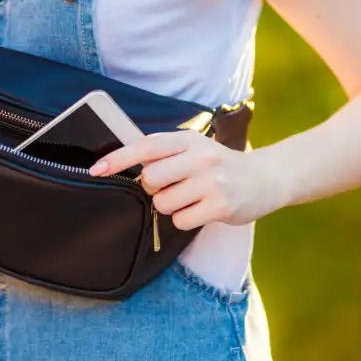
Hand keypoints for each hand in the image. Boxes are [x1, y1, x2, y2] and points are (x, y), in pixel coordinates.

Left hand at [89, 131, 287, 230]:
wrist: (265, 178)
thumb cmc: (219, 165)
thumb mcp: (194, 149)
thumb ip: (163, 153)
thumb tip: (122, 162)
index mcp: (189, 140)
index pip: (146, 146)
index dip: (118, 158)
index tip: (96, 169)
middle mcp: (200, 157)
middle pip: (150, 179)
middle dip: (153, 188)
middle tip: (173, 186)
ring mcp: (212, 182)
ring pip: (163, 203)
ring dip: (170, 205)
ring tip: (192, 197)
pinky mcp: (220, 206)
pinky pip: (181, 220)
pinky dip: (185, 219)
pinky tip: (202, 209)